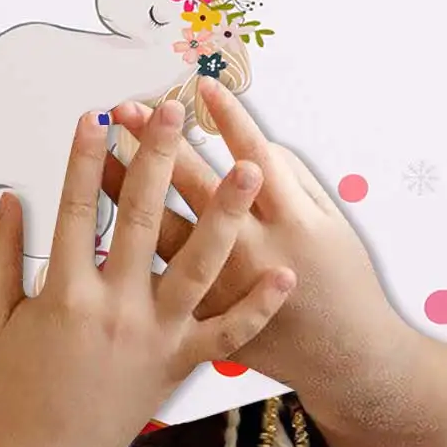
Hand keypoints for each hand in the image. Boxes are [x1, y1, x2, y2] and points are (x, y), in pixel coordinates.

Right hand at [0, 100, 295, 446]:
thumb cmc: (18, 390)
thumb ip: (2, 255)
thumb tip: (11, 196)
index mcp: (64, 292)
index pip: (76, 207)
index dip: (85, 157)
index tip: (97, 113)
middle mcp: (112, 307)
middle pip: (140, 218)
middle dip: (157, 158)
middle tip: (174, 110)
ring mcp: (152, 336)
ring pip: (197, 265)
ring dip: (226, 214)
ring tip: (252, 167)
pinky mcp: (180, 365)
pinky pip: (227, 335)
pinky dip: (257, 307)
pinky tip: (284, 274)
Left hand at [103, 80, 409, 421]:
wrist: (346, 362)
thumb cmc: (343, 282)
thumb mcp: (333, 221)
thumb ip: (293, 178)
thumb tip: (250, 144)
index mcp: (291, 221)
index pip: (254, 155)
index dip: (229, 118)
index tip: (201, 83)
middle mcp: (252, 251)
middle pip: (195, 187)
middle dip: (159, 143)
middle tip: (128, 107)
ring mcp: (223, 288)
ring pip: (162, 232)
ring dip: (128, 189)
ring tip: (100, 153)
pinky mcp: (204, 319)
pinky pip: (157, 280)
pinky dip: (128, 249)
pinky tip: (101, 220)